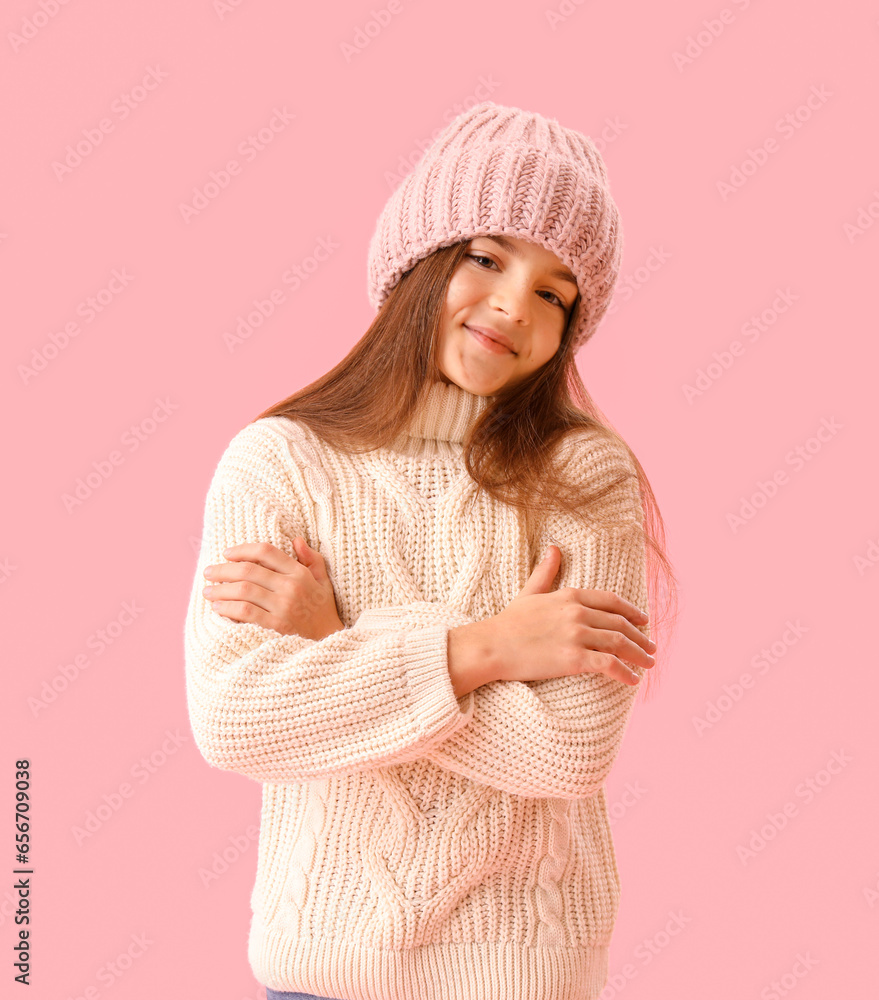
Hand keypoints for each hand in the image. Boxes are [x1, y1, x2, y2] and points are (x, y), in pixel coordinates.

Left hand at [202, 538, 343, 639]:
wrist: (330, 642)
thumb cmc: (323, 611)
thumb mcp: (323, 581)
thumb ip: (311, 559)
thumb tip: (296, 540)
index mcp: (300, 573)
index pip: (266, 552)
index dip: (242, 550)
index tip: (227, 554)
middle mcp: (291, 587)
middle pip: (248, 570)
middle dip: (223, 570)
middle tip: (209, 572)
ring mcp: (283, 606)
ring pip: (243, 591)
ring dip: (221, 590)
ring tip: (208, 592)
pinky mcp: (276, 626)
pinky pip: (245, 612)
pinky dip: (228, 608)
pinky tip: (218, 608)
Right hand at [476, 545, 654, 686]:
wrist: (491, 645)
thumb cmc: (508, 622)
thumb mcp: (530, 592)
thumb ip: (546, 572)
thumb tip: (553, 548)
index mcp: (570, 596)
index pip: (611, 601)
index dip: (631, 611)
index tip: (644, 620)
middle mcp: (578, 613)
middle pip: (620, 624)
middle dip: (641, 637)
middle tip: (652, 647)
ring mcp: (577, 635)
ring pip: (620, 644)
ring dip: (639, 655)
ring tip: (649, 664)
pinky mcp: (574, 658)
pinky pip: (609, 665)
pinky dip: (625, 673)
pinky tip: (633, 681)